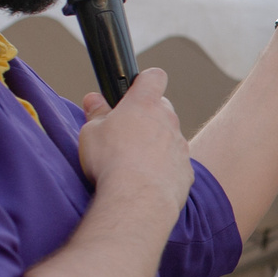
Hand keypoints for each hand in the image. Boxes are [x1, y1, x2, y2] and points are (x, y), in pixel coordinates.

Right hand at [75, 68, 191, 211]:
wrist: (137, 199)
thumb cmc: (111, 162)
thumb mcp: (91, 132)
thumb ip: (96, 113)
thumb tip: (93, 99)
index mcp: (144, 104)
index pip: (154, 77)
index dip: (145, 81)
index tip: (135, 89)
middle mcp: (168, 120)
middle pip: (162, 108)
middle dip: (147, 116)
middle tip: (126, 133)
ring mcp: (180, 146)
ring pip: (170, 137)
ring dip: (156, 144)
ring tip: (134, 162)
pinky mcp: (186, 170)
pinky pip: (175, 163)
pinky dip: (164, 168)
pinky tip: (146, 181)